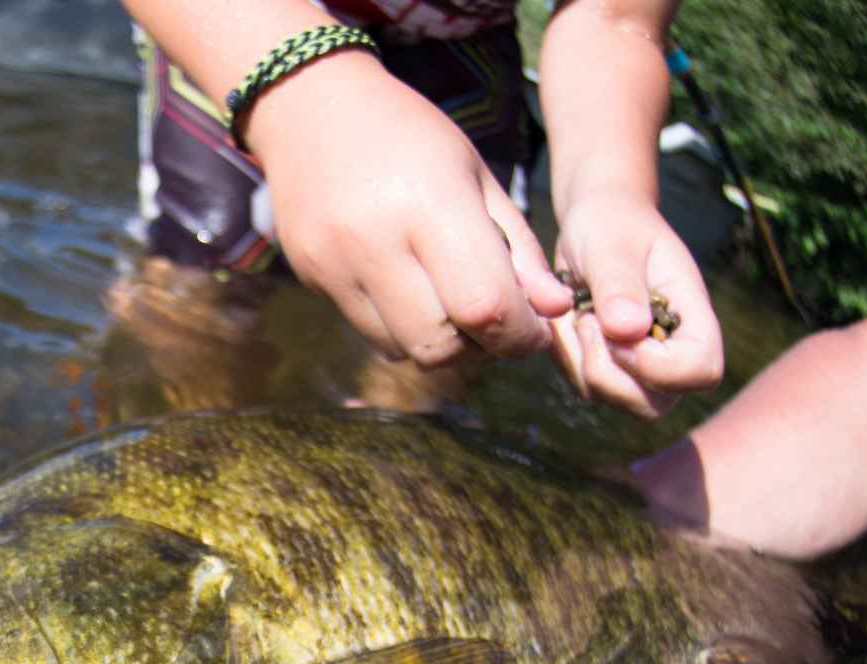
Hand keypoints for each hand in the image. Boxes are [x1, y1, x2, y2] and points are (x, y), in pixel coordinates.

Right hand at [244, 52, 571, 366]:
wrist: (311, 109)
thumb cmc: (411, 137)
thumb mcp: (477, 177)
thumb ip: (519, 249)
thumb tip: (554, 311)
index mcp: (431, 205)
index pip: (485, 306)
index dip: (519, 334)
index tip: (534, 330)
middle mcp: (377, 242)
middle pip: (441, 346)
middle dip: (481, 347)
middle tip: (496, 323)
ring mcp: (336, 266)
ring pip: (405, 350)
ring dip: (441, 345)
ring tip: (453, 305)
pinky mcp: (313, 282)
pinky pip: (372, 334)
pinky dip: (404, 331)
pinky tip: (411, 293)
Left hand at [548, 196, 723, 418]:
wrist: (593, 228)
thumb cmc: (612, 226)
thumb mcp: (612, 244)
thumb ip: (619, 284)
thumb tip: (628, 330)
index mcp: (693, 317)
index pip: (700, 371)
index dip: (656, 367)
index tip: (615, 329)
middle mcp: (673, 351)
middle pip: (652, 406)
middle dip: (606, 370)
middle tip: (586, 317)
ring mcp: (640, 367)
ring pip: (608, 398)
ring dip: (577, 357)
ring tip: (576, 309)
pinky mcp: (608, 371)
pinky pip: (580, 386)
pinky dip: (564, 355)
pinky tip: (567, 319)